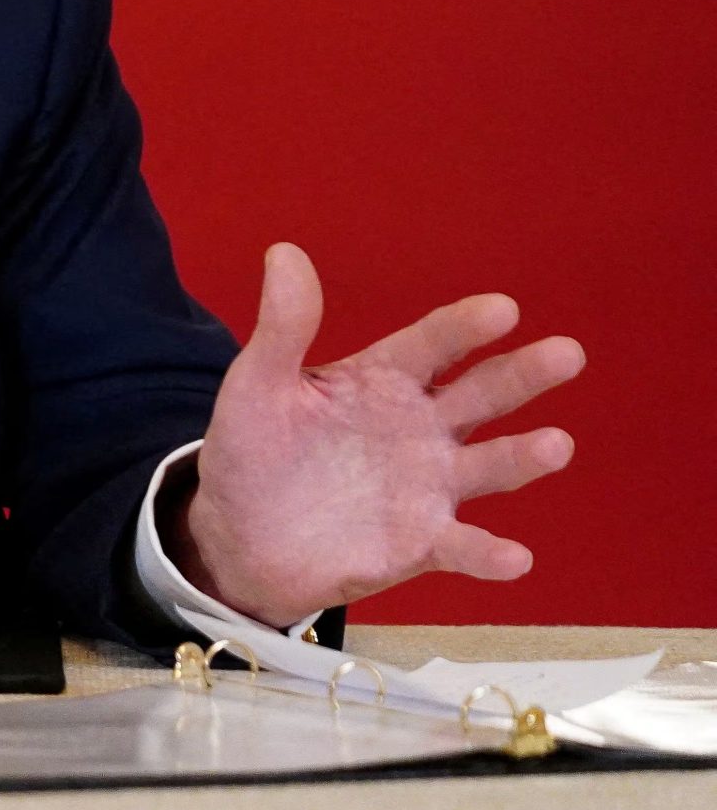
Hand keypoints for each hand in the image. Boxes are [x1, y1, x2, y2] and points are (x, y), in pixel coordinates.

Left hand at [173, 243, 582, 627]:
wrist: (241, 538)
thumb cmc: (253, 452)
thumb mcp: (258, 386)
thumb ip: (283, 327)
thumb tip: (284, 252)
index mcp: (383, 380)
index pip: (432, 344)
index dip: (464, 327)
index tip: (502, 309)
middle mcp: (419, 427)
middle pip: (481, 393)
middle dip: (523, 374)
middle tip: (567, 353)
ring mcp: (428, 485)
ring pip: (488, 465)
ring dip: (522, 457)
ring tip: (556, 444)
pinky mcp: (422, 542)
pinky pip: (463, 546)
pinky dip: (488, 553)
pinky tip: (513, 557)